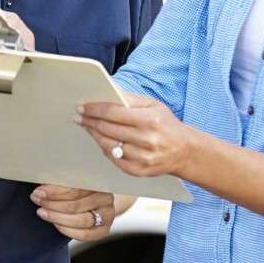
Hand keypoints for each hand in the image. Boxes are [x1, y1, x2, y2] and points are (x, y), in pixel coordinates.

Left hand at [30, 185, 122, 241]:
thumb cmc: (78, 187)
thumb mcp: (70, 179)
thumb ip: (60, 179)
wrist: (94, 200)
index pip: (76, 188)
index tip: (39, 191)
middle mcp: (106, 198)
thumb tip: (42, 184)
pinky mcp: (103, 230)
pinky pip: (85, 234)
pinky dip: (67, 230)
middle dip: (52, 204)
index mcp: (99, 180)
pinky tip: (55, 223)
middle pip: (76, 205)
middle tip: (37, 200)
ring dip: (57, 217)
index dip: (55, 191)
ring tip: (43, 212)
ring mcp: (107, 215)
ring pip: (81, 220)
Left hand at [75, 93, 196, 177]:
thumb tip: (107, 91)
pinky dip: (105, 149)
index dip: (94, 109)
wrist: (185, 151)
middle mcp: (147, 140)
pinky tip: (101, 140)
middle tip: (78, 116)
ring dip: (94, 135)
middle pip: (108, 129)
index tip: (82, 107)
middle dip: (89, 121)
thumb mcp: (153, 105)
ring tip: (87, 127)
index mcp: (150, 120)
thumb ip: (130, 99)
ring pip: (108, 145)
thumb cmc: (166, 124)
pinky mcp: (139, 171)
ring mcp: (143, 157)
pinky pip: (114, 159)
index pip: (113, 112)